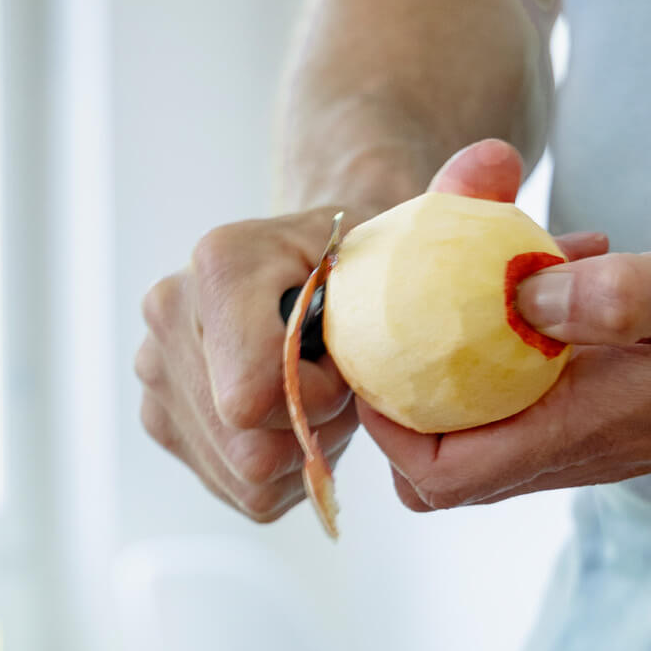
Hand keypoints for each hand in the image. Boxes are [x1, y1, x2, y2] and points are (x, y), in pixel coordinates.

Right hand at [137, 139, 602, 520]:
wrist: (318, 266)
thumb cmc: (375, 255)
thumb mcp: (419, 226)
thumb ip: (462, 195)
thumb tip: (497, 160)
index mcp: (220, 259)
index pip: (254, 393)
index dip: (319, 397)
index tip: (352, 365)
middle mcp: (166, 311)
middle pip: (250, 443)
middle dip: (313, 427)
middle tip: (346, 384)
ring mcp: (153, 370)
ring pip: (246, 473)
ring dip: (303, 451)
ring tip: (323, 395)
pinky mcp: (161, 419)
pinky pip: (240, 490)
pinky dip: (286, 472)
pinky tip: (303, 421)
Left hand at [361, 216, 650, 508]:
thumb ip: (617, 294)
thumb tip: (521, 295)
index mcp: (588, 427)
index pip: (443, 471)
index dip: (387, 424)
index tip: (371, 349)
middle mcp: (585, 444)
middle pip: (447, 458)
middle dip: (410, 385)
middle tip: (412, 298)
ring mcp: (604, 427)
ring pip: (492, 414)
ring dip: (473, 342)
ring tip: (503, 253)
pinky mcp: (626, 402)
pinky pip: (544, 382)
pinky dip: (529, 327)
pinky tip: (571, 256)